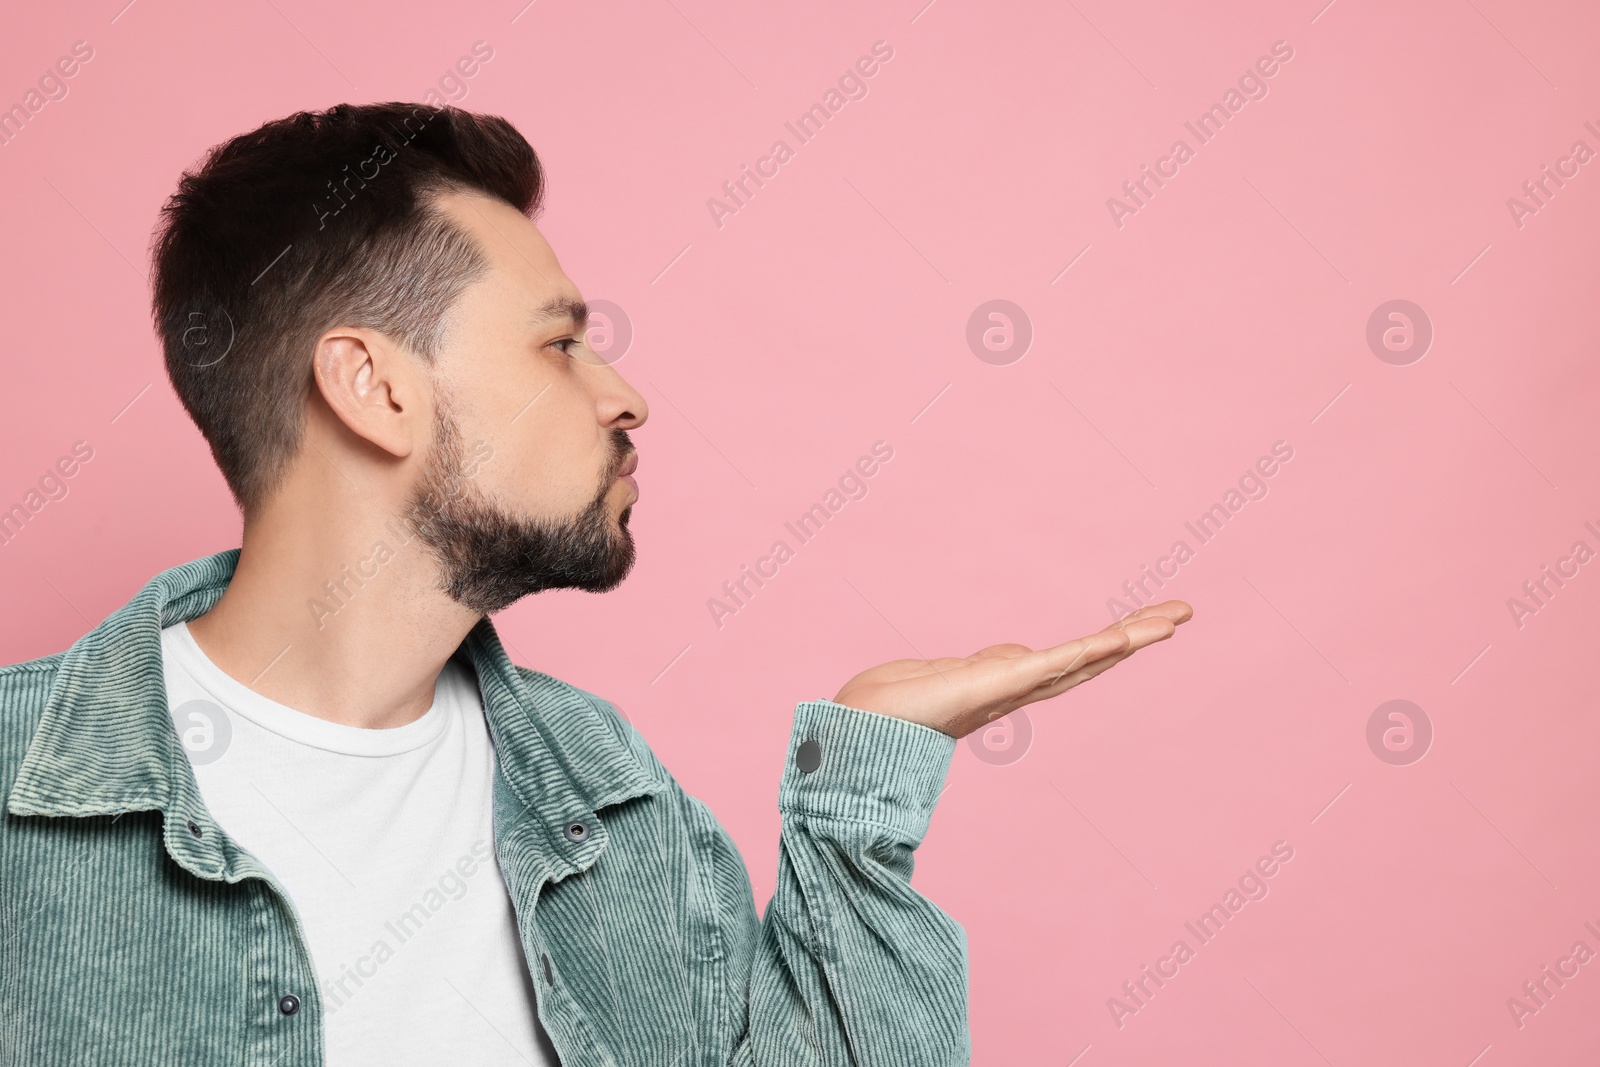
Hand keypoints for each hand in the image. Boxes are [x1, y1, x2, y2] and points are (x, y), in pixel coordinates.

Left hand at [831, 601, 1192, 738]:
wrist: (862, 729)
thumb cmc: (896, 705)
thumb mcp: (954, 672)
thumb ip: (991, 665)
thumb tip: (1018, 654)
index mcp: (1010, 682)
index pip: (1076, 658)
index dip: (1115, 642)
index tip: (1152, 621)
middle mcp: (1018, 687)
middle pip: (1092, 657)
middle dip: (1138, 634)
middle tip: (1183, 610)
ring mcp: (1009, 688)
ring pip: (1081, 659)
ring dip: (1126, 639)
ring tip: (1169, 620)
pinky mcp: (993, 687)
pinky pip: (1048, 666)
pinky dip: (1084, 653)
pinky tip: (1115, 638)